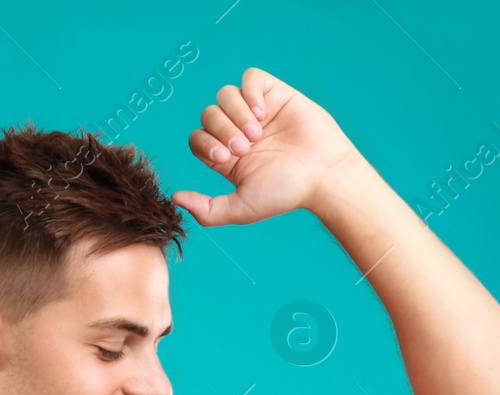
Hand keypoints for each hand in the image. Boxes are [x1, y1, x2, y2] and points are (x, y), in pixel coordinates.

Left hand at [171, 67, 362, 227]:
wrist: (324, 175)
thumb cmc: (286, 193)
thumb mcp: (242, 208)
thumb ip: (208, 210)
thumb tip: (175, 198)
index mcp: (227, 156)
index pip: (197, 138)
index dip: (205, 144)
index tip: (225, 159)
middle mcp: (238, 131)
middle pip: (208, 115)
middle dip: (221, 130)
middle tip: (244, 147)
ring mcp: (256, 111)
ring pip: (224, 95)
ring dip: (236, 113)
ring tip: (257, 133)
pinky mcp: (274, 94)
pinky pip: (249, 78)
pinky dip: (250, 92)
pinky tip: (264, 113)